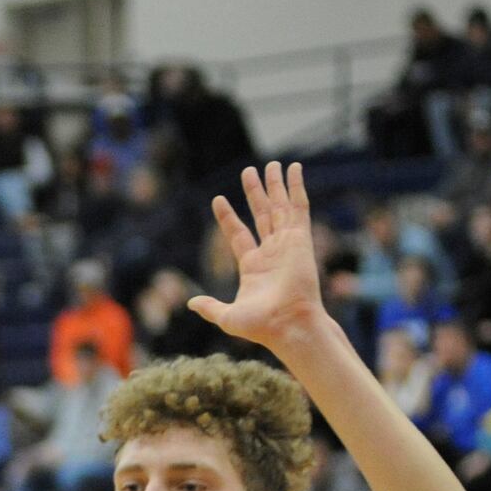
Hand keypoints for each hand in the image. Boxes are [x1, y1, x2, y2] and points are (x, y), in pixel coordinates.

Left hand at [188, 162, 327, 353]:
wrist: (288, 324)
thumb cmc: (261, 326)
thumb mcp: (227, 316)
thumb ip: (210, 307)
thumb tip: (190, 304)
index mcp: (253, 266)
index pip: (238, 234)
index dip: (228, 217)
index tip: (218, 199)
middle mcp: (271, 252)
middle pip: (261, 214)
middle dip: (255, 193)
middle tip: (248, 172)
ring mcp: (286, 244)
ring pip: (279, 207)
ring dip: (274, 185)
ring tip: (269, 164)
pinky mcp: (300, 239)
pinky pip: (298, 207)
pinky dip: (296, 187)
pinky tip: (294, 169)